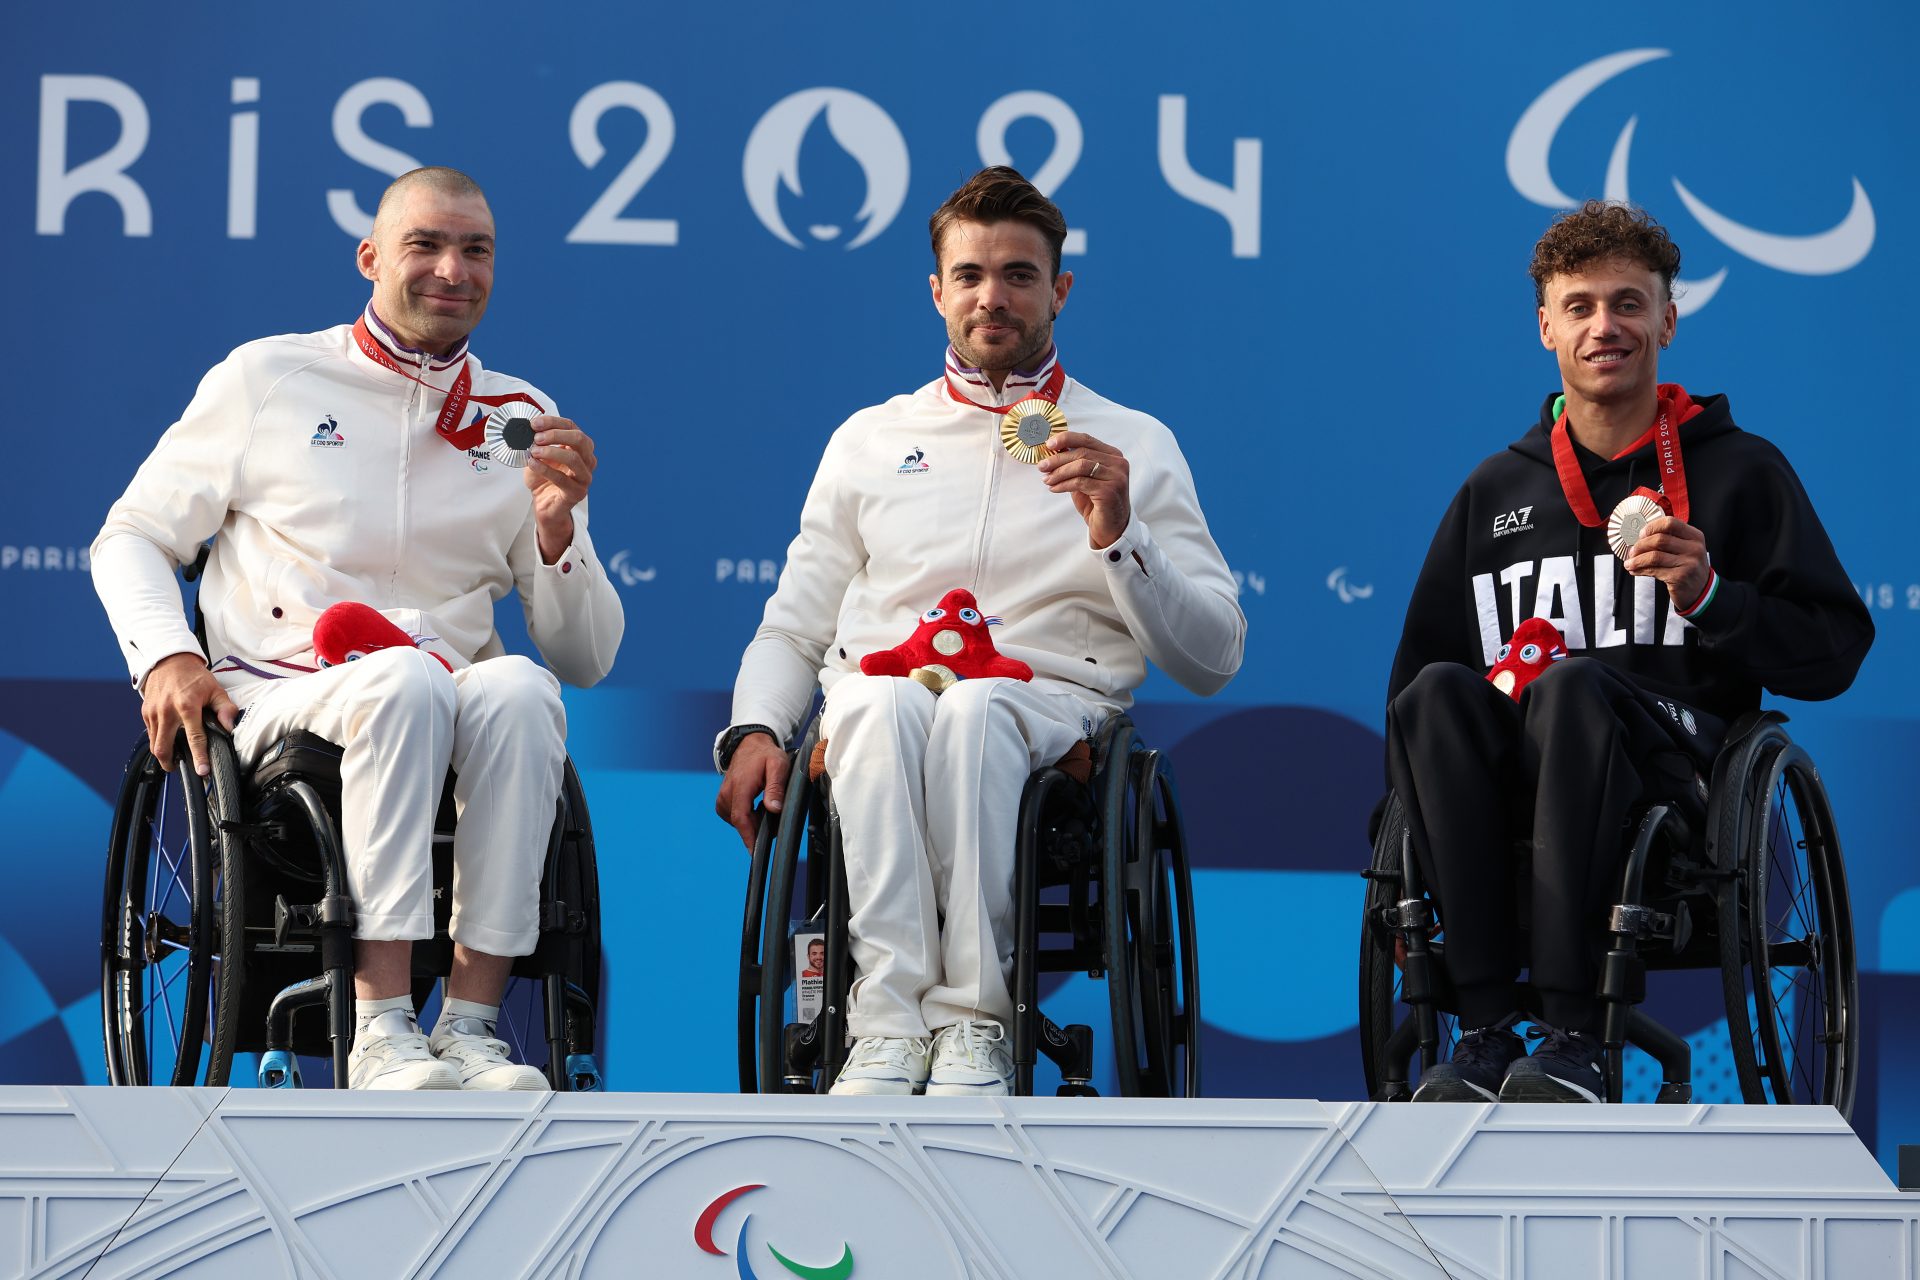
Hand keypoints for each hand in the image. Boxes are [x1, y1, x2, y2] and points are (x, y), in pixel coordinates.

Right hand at [141, 652, 238, 775]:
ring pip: (154, 743)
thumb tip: (230, 727)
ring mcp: (153, 712)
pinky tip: (167, 742)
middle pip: (164, 747)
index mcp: (187, 705)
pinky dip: (158, 741)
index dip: (199, 757)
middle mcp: (166, 711)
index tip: (202, 771)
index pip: (194, 738)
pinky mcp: (145, 712)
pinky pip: (150, 734)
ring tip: (174, 758)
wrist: (169, 660)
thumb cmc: (194, 676)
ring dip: (163, 754)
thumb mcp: (215, 689)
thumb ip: (225, 709)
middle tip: (180, 768)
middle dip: (171, 763)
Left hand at [525, 416, 596, 562]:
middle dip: (556, 435)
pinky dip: (545, 469)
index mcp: (580, 447)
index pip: (572, 426)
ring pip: (574, 458)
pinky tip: (532, 463)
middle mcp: (587, 460)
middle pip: (579, 439)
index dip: (553, 422)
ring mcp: (585, 477)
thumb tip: (526, 430)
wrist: (545, 506)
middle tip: (536, 437)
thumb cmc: (543, 479)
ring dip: (551, 451)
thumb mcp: (538, 456)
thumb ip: (536, 444)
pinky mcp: (577, 493)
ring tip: (533, 451)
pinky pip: (562, 479)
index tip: (534, 423)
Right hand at [715, 733, 790, 849]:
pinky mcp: (723, 801)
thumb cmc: (765, 755)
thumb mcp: (778, 766)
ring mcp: (723, 798)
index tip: (755, 852)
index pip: (741, 818)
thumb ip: (776, 788)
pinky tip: (757, 807)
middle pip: (741, 822)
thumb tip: (774, 809)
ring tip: (766, 807)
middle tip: (774, 821)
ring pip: (738, 821)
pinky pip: (735, 816)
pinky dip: (747, 817)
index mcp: (740, 786)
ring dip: (753, 822)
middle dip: (758, 828)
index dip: (748, 837)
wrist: (750, 745)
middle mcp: (727, 794)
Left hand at [1038, 431, 1130, 548]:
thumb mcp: (1084, 478)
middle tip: (1042, 466)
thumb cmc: (1097, 502)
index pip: (1087, 439)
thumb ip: (1074, 463)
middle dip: (1058, 459)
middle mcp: (1118, 464)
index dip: (1066, 439)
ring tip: (1047, 479)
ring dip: (1059, 472)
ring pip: (1081, 466)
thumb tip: (1053, 450)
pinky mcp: (1109, 491)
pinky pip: (1080, 482)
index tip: (1049, 444)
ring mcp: (1116, 477)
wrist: (1110, 528)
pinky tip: (1054, 488)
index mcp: (1113, 455)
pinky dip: (1063, 484)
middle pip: (1082, 453)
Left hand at [1625, 515, 1711, 609]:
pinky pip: (1654, 570)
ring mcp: (1688, 563)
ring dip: (1637, 559)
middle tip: (1632, 551)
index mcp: (1695, 536)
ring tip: (1630, 563)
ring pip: (1654, 556)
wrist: (1701, 590)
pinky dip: (1640, 569)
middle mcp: (1694, 548)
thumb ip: (1669, 539)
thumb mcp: (1685, 549)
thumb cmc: (1688, 566)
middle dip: (1640, 545)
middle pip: (1659, 540)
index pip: (1670, 523)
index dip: (1652, 527)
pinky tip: (1634, 570)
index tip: (1641, 534)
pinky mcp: (1680, 577)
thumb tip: (1640, 537)